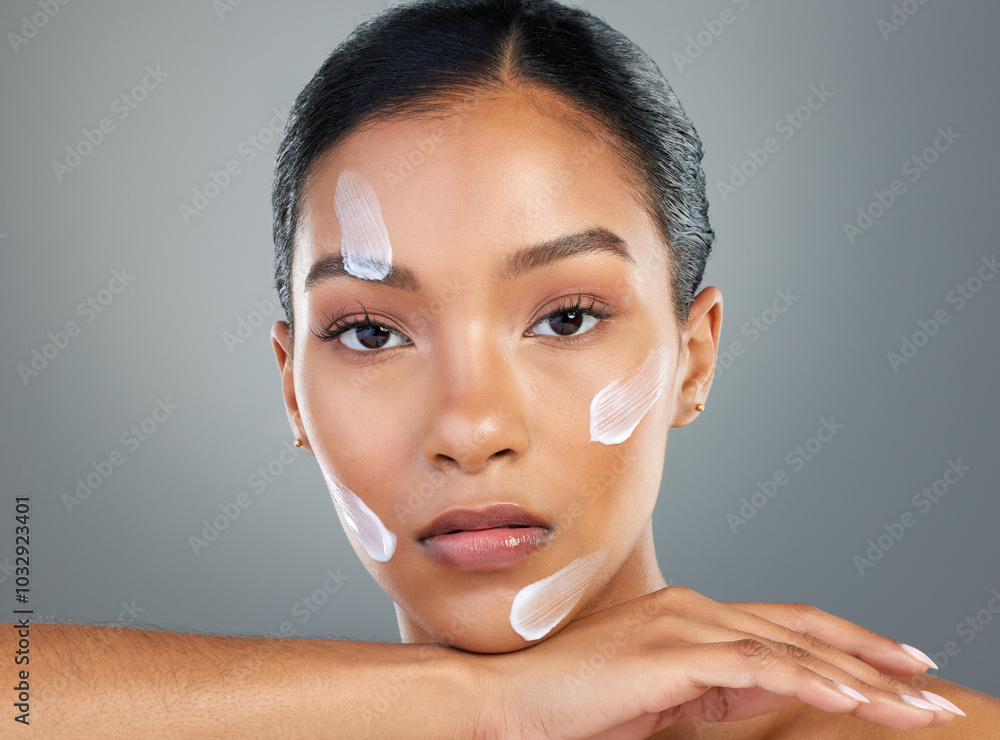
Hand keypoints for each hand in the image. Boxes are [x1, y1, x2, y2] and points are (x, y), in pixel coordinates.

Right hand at [471, 586, 956, 738]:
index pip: (789, 625)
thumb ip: (713, 687)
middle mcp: (695, 610)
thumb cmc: (576, 702)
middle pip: (804, 632)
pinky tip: (853, 701)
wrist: (510, 699)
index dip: (849, 643)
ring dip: (860, 680)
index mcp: (693, 616)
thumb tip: (767, 688)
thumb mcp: (662, 697)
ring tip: (914, 708)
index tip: (901, 668)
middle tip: (932, 690)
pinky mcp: (672, 653)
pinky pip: (756, 667)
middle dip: (875, 664)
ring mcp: (684, 626)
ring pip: (791, 648)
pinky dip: (810, 682)